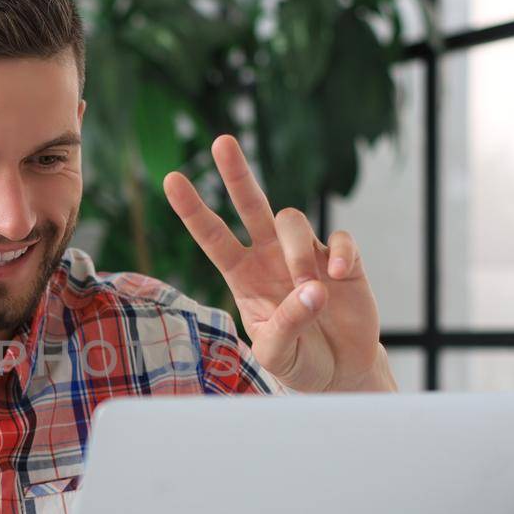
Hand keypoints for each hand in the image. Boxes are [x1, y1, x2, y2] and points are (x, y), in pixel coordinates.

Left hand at [162, 134, 394, 393]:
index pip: (213, 237)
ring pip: (293, 220)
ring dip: (298, 254)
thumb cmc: (299, 361)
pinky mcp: (341, 259)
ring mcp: (305, 253)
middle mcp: (269, 257)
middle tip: (222, 142)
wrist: (340, 371)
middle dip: (237, 173)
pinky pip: (339, 238)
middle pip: (251, 204)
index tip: (172, 180)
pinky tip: (337, 276)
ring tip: (313, 293)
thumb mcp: (278, 355)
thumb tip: (311, 290)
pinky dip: (338, 253)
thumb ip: (287, 325)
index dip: (193, 210)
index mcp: (243, 276)